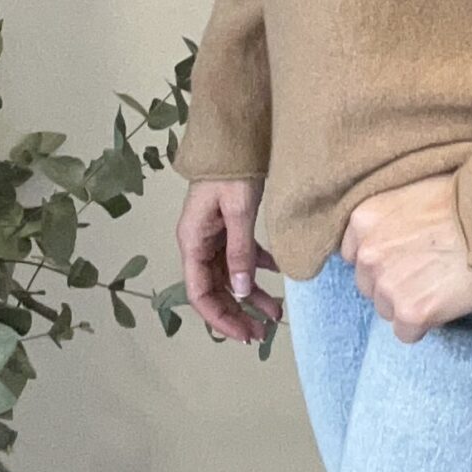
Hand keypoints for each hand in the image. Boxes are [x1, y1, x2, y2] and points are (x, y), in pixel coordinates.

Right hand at [177, 179, 284, 344]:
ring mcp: (214, 236)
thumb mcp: (237, 212)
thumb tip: (242, 291)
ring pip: (231, 276)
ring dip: (251, 295)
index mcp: (192, 241)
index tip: (243, 334)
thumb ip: (239, 251)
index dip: (219, 318)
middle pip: (215, 289)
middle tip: (262, 334)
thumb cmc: (231, 172)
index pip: (199, 293)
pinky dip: (259, 268)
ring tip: (276, 313)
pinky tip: (279, 274)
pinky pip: (242, 256)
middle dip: (237, 313)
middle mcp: (199, 243)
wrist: (235, 138)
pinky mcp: (230, 227)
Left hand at [340, 173, 471, 342]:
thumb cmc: (465, 201)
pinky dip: (424, 324)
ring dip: (408, 303)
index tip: (406, 255)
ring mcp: (387, 285)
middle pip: (369, 285)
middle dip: (393, 282)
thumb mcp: (414, 192)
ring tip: (440, 283)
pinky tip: (445, 301)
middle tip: (428, 270)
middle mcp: (368, 253)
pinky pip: (406, 333)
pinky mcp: (410, 312)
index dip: (383, 258)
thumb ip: (389, 218)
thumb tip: (389, 239)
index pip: (354, 255)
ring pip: (386, 310)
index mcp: (364, 218)